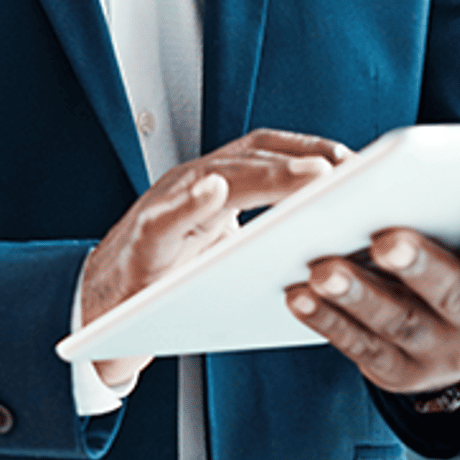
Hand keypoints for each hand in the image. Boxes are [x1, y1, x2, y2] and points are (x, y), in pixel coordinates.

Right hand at [83, 128, 352, 385]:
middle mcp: (189, 185)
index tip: (358, 159)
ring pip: (214, 178)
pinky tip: (211, 192)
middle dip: (299, 159)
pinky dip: (187, 203)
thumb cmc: (170, 283)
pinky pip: (164, 219)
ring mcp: (163, 209)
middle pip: (249, 158)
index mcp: (215, 186)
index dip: (311, 148)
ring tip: (309, 175)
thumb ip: (267, 238)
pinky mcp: (141, 243)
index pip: (266, 151)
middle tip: (344, 167)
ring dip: (265, 175)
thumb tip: (341, 247)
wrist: (102, 311)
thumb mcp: (224, 253)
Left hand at [284, 198, 459, 397]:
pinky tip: (298, 294)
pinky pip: (360, 346)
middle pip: (453, 296)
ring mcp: (443, 356)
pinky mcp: (399, 372)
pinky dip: (327, 320)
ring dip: (357, 295)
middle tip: (386, 239)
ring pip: (398, 323)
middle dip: (418, 266)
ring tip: (322, 269)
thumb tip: (421, 168)